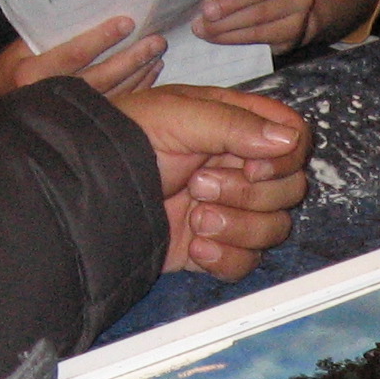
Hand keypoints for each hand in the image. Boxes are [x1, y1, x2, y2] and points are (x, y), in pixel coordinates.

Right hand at [0, 18, 164, 106]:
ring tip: (158, 54)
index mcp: (33, 72)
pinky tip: (152, 73)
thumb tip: (90, 8)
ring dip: (140, 73)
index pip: (75, 53)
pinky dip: (137, 89)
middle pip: (102, 76)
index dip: (101, 38)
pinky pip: (118, 104)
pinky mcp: (84, 121)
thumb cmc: (14, 63)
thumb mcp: (22, 43)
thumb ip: (51, 32)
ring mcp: (70, 112)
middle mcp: (53, 94)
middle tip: (157, 41)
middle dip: (132, 58)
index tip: (126, 23)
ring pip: (113, 93)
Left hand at [110, 84, 310, 279]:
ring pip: (274, 228)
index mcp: (236, 126)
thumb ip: (234, 124)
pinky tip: (194, 246)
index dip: (283, 157)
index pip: (293, 139)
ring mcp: (229, 210)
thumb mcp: (176, 116)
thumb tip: (288, 141)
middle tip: (200, 185)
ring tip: (194, 217)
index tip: (252, 163)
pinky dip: (225, 258)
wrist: (85, 195)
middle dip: (249, 194)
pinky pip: (248, 262)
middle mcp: (239, 167)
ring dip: (238, 226)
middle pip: (290, 188)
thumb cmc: (123, 139)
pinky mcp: (215, 247)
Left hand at [196, 0, 317, 52]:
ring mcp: (298, 17)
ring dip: (228, 28)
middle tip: (204, 14)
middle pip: (264, 3)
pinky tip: (217, 38)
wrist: (303, 2)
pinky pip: (261, 40)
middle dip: (232, 7)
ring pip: (261, 25)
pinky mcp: (291, 38)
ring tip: (203, 29)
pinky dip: (236, 39)